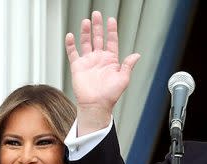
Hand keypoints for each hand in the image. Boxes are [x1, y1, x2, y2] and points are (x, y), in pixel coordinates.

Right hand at [65, 11, 139, 134]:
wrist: (96, 105)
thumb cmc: (110, 95)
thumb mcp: (123, 79)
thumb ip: (128, 65)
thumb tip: (136, 55)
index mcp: (110, 61)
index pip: (111, 41)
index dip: (111, 31)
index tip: (111, 20)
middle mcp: (99, 59)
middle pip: (98, 38)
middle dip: (98, 26)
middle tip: (96, 15)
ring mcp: (88, 62)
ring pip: (86, 42)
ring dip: (85, 32)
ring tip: (86, 22)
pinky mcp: (78, 67)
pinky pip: (73, 53)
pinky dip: (71, 44)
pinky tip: (70, 36)